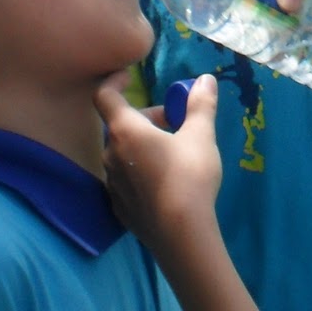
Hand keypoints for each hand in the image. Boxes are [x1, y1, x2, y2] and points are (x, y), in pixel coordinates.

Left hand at [96, 73, 222, 254]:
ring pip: (123, 153)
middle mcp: (111, 154)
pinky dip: (140, 171)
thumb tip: (206, 79)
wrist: (181, 234)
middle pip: (121, 125)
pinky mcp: (118, 207)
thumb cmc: (189, 177)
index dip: (114, 82)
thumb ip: (201, 105)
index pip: (105, 96)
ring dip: (143, 145)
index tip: (128, 76)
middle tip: (175, 124)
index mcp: (126, 131)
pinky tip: (164, 182)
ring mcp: (112, 183)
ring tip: (173, 153)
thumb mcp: (201, 136)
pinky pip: (126, 178)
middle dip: (146, 118)